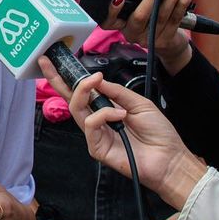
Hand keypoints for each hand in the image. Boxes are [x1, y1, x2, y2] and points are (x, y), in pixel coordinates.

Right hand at [38, 58, 205, 209]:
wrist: (170, 158)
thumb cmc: (158, 133)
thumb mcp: (139, 102)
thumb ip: (116, 91)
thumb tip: (96, 79)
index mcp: (106, 109)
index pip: (82, 93)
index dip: (67, 78)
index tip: (55, 61)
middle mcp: (97, 121)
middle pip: (70, 99)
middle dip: (57, 80)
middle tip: (49, 63)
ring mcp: (95, 135)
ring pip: (76, 109)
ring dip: (83, 91)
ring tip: (96, 81)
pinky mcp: (97, 148)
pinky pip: (91, 124)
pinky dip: (104, 114)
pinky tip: (120, 115)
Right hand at [101, 0, 191, 65]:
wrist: (169, 44)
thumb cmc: (151, 19)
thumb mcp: (139, 9)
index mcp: (121, 25)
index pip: (109, 21)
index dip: (112, 11)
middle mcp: (133, 34)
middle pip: (139, 16)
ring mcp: (149, 39)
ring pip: (160, 16)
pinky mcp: (165, 41)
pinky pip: (175, 20)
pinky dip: (182, 4)